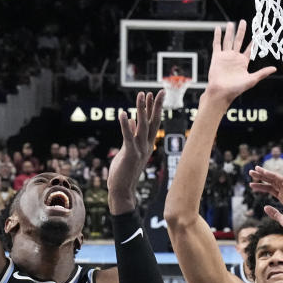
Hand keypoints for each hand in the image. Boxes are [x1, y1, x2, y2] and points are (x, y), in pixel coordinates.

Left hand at [107, 90, 164, 212]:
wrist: (122, 190)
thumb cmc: (124, 171)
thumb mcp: (129, 150)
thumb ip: (131, 136)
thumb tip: (131, 121)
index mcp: (147, 144)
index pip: (153, 123)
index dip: (154, 108)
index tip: (154, 94)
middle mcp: (146, 146)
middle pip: (153, 122)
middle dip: (156, 106)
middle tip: (160, 91)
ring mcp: (139, 150)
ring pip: (142, 126)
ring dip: (142, 110)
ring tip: (142, 95)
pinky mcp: (129, 154)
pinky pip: (128, 137)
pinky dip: (126, 125)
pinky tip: (123, 114)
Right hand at [204, 20, 275, 103]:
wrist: (221, 92)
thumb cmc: (236, 88)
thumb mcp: (252, 80)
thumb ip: (262, 73)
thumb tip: (274, 68)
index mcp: (243, 62)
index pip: (250, 48)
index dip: (254, 39)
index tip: (258, 31)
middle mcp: (234, 57)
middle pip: (239, 41)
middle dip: (241, 31)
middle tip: (244, 21)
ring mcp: (225, 56)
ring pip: (228, 41)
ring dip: (229, 32)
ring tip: (231, 23)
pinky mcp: (217, 57)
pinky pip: (217, 44)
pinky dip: (217, 36)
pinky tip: (217, 29)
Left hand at [248, 166, 282, 236]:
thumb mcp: (282, 220)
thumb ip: (274, 213)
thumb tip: (265, 207)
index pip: (271, 189)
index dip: (261, 186)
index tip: (251, 184)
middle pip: (272, 182)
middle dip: (261, 177)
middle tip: (250, 172)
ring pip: (276, 179)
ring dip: (266, 173)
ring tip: (255, 169)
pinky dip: (274, 175)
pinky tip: (265, 173)